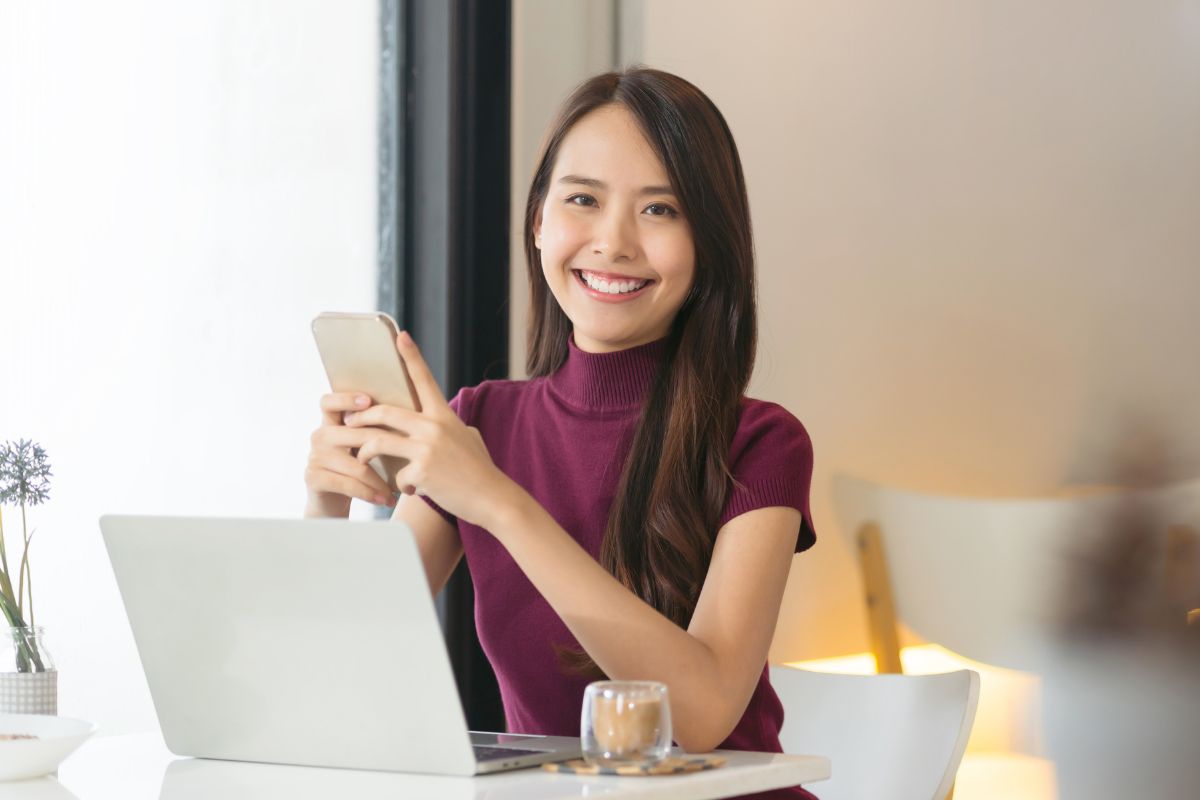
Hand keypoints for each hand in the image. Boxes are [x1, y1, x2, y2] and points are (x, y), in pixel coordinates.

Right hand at [303, 391, 397, 517]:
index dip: (346, 398)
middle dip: (384, 448)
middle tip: (408, 457)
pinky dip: (369, 493)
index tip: (368, 401)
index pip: (330, 402)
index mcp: (331, 423)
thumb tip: (407, 414)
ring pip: (356, 465)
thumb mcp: (361, 446)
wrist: (332, 501)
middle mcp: (320, 436)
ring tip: (398, 491)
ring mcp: (314, 457)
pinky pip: (347, 484)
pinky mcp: (313, 477)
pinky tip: (383, 499)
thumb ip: (372, 429)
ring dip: (380, 481)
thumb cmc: (355, 469)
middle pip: (354, 434)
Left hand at [342, 331, 514, 527]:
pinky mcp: (422, 471)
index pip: (424, 379)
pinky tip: (413, 490)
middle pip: (385, 412)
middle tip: (349, 423)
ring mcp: (427, 448)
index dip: (411, 356)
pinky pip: (397, 476)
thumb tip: (436, 423)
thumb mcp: (469, 438)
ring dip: (364, 451)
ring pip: (379, 442)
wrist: (493, 497)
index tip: (400, 336)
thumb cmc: (480, 470)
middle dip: (361, 418)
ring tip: (360, 458)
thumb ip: (447, 427)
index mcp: (444, 415)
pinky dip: (399, 485)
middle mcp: (434, 427)